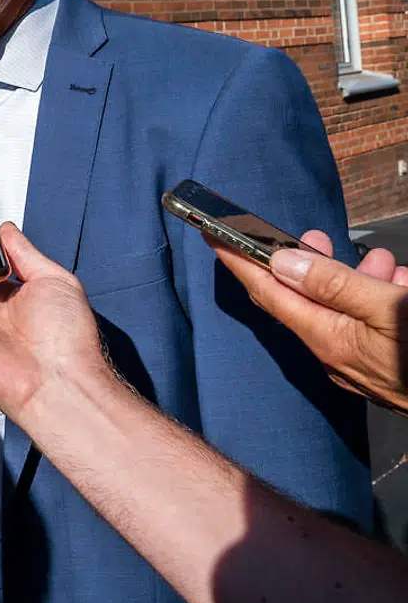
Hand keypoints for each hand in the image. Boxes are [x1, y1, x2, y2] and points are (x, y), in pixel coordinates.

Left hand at [211, 230, 407, 414]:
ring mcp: (361, 366)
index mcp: (329, 339)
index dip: (239, 260)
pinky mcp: (386, 369)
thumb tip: (284, 261)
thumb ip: (337, 285)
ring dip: (354, 279)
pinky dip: (378, 302)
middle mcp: (336, 356)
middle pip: (304, 300)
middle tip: (313, 233)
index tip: (212, 233)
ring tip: (380, 260)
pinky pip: (369, 329)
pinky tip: (400, 286)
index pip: (268, 292)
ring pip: (344, 312)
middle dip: (305, 263)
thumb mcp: (392, 309)